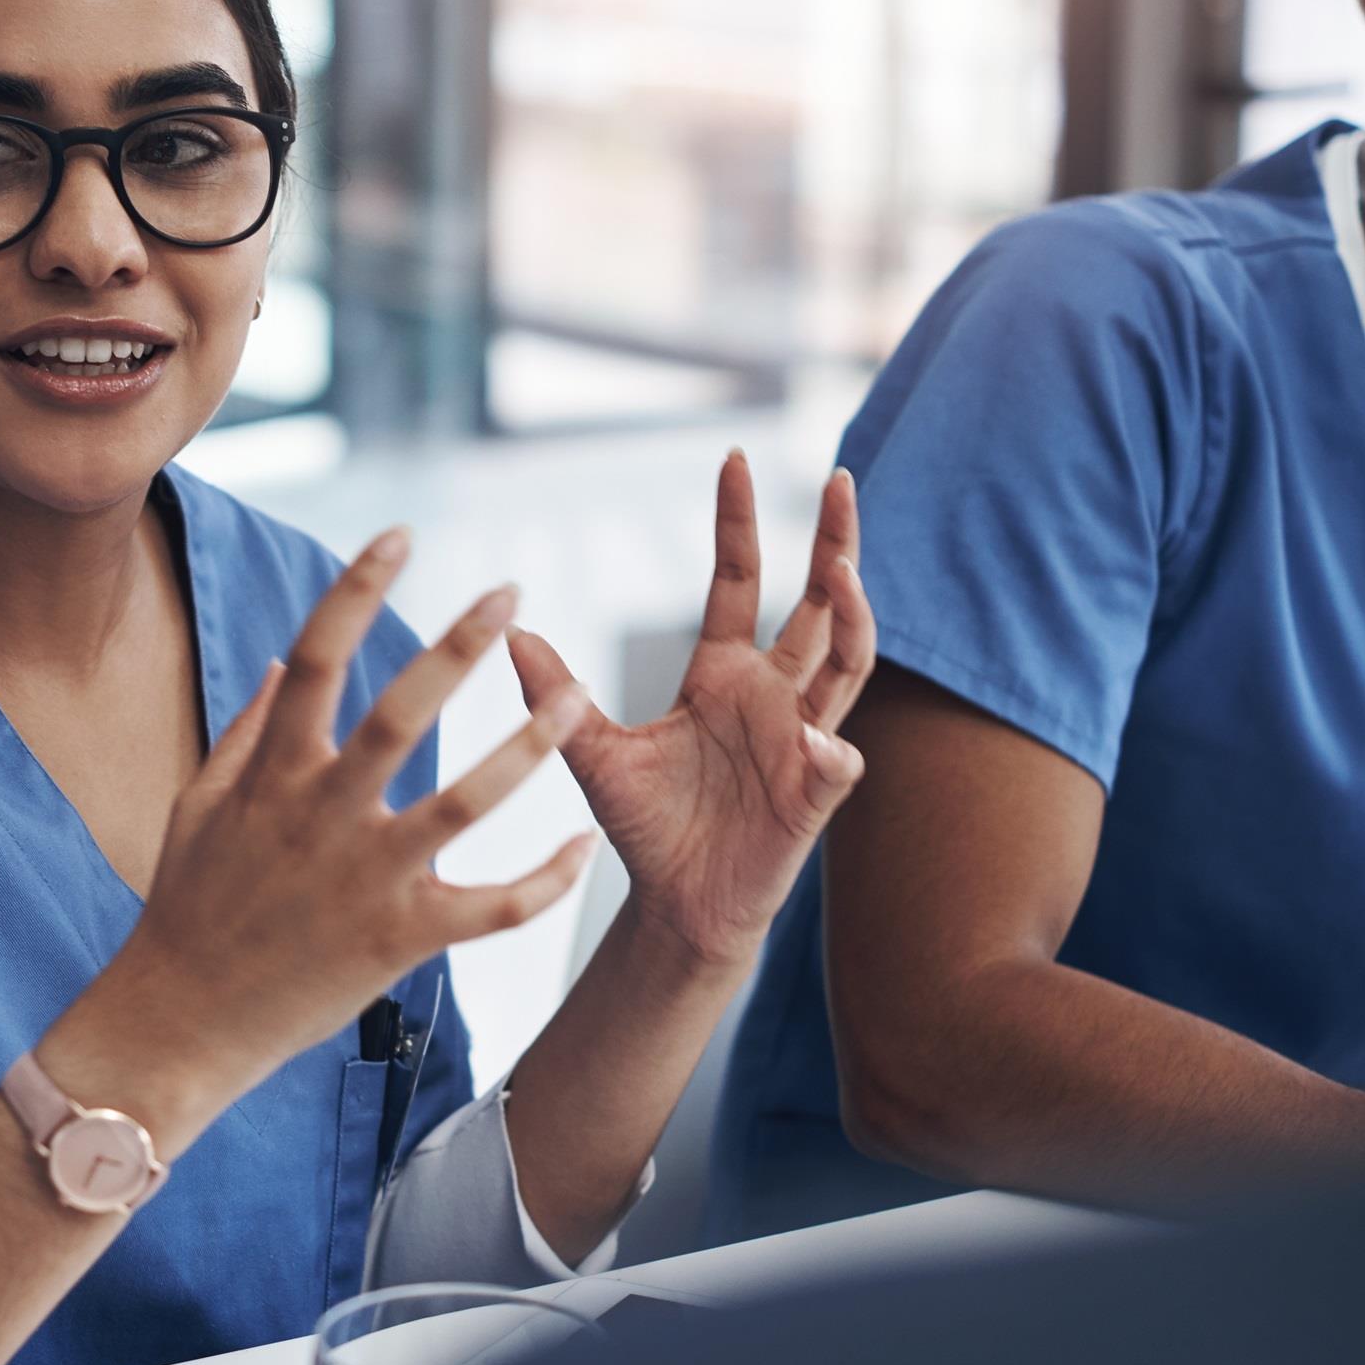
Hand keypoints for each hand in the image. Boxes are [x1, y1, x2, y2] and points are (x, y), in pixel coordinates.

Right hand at [96, 529, 596, 1101]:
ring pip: (465, 804)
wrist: (181, 1021)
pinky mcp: (400, 940)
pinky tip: (583, 847)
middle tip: (509, 590)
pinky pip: (492, 908)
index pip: (315, 657)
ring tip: (577, 700)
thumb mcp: (199, 806)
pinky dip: (545, 882)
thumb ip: (245, 729)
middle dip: (458, 646)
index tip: (398, 536)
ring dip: (527, 747)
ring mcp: (365, 879)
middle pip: (401, 713)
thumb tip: (280, 659)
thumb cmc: (189, 907)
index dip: (355, 590)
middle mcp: (322, 816)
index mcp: (273, 774)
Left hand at [509, 454, 873, 971]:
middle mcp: (774, 694)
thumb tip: (510, 633)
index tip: (734, 457)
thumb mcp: (593, 755)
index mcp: (724, 673)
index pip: (740, 580)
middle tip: (840, 480)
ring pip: (848, 664)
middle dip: (835, 541)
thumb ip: (558, 697)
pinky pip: (836, 763)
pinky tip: (817, 743)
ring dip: (854, 619)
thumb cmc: (647, 827)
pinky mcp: (813, 797)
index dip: (739, 522)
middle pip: (821, 603)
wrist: (677, 907)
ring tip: (843, 575)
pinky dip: (831, 751)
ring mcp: (803, 741)